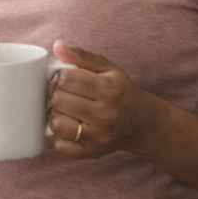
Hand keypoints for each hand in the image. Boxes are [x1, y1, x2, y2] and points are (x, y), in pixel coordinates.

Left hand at [48, 40, 152, 159]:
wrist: (141, 123)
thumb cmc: (120, 91)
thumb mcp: (107, 68)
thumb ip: (81, 55)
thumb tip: (57, 45)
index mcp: (109, 91)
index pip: (66, 79)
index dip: (62, 76)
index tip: (68, 78)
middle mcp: (105, 115)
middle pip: (58, 100)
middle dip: (58, 93)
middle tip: (67, 93)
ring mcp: (98, 137)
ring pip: (56, 123)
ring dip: (56, 114)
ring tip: (67, 109)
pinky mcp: (92, 153)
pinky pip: (60, 146)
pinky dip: (60, 136)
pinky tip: (71, 126)